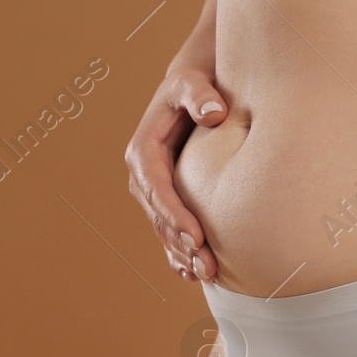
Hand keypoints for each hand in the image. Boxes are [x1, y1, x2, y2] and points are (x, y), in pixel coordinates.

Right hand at [124, 62, 227, 283]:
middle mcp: (144, 174)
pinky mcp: (170, 197)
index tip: (197, 236)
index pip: (157, 187)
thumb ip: (200, 95)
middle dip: (181, 243)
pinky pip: (171, 229)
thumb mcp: (193, 82)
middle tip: (207, 266)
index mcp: (143, 150)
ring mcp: (155, 189)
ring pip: (165, 228)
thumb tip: (213, 112)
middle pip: (160, 215)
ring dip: (182, 253)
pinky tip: (192, 273)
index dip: (174, 214)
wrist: (195, 88)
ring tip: (206, 274)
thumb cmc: (195, 84)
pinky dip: (179, 252)